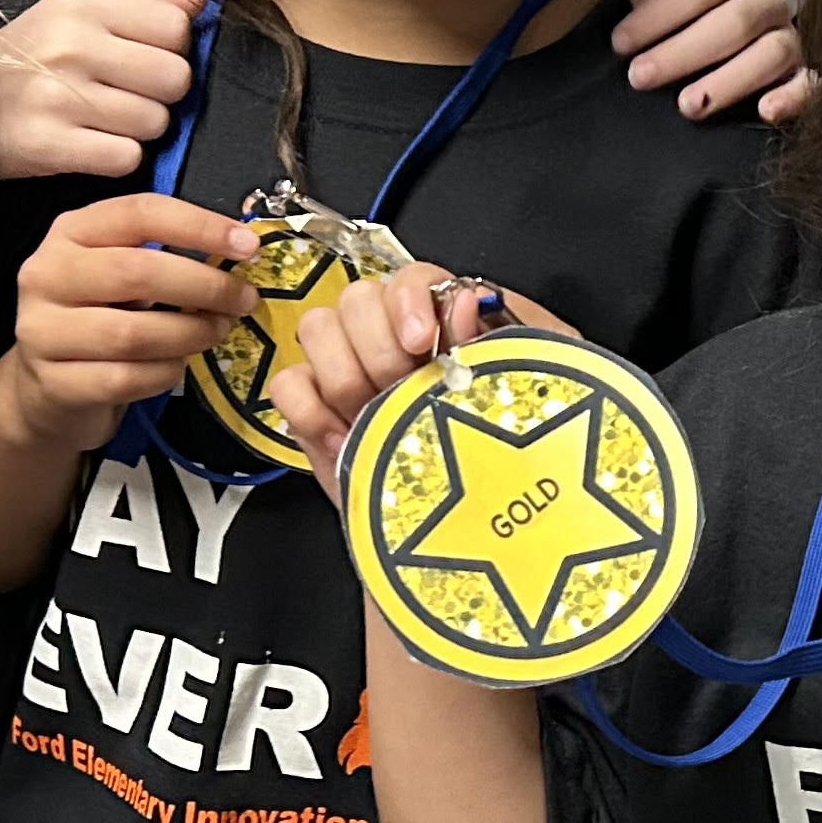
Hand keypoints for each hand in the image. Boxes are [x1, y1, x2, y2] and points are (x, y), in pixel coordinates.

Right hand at [0, 0, 198, 179]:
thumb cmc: (26, 58)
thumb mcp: (73, 12)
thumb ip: (140, 1)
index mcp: (83, 4)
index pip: (175, 25)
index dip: (172, 50)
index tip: (144, 60)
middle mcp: (72, 44)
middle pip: (175, 78)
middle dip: (160, 95)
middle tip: (127, 97)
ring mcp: (59, 94)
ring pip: (156, 122)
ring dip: (139, 130)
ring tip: (103, 121)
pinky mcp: (49, 144)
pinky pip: (127, 157)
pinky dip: (117, 158)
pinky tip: (92, 146)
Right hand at [0, 194, 260, 448]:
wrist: (46, 386)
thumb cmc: (99, 317)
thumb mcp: (120, 271)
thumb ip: (164, 253)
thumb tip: (241, 249)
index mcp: (70, 232)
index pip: (139, 213)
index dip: (200, 225)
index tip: (249, 246)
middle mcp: (47, 274)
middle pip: (136, 271)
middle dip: (204, 286)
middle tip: (243, 300)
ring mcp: (42, 331)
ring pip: (132, 333)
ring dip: (190, 333)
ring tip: (217, 331)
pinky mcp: (53, 383)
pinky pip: (124, 379)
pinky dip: (164, 373)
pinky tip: (178, 366)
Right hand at [265, 263, 581, 486]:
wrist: (473, 544)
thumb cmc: (514, 463)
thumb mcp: (533, 393)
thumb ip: (507, 339)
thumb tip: (466, 302)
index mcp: (447, 330)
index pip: (414, 278)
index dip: (409, 299)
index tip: (419, 340)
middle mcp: (393, 344)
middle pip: (357, 298)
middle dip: (377, 347)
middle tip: (400, 392)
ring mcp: (351, 377)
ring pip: (316, 328)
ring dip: (344, 375)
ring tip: (374, 419)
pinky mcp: (319, 417)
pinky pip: (289, 385)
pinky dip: (311, 411)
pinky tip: (347, 441)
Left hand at [613, 0, 815, 122]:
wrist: (703, 20)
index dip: (659, 15)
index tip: (621, 43)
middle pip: (734, 22)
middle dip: (683, 53)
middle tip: (640, 77)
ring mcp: (789, 34)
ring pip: (771, 55)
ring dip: (728, 82)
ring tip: (686, 106)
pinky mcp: (801, 72)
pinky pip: (810, 83)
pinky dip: (792, 98)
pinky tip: (765, 112)